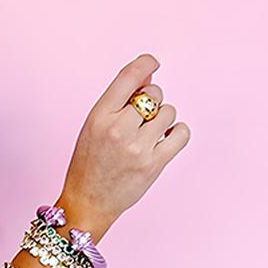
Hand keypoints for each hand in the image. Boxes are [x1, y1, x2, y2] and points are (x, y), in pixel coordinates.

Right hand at [59, 54, 190, 241]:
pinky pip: (181, 133)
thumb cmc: (89, 164)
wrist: (86, 204)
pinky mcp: (153, 164)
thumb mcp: (94, 127)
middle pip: (154, 94)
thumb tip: (148, 74)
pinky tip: (166, 138)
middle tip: (140, 119)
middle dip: (152, 101)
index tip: (153, 63)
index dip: (146, 63)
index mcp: (99, 116)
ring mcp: (137, 148)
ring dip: (163, 119)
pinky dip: (177, 132)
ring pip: (168, 112)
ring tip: (149, 134)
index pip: (129, 76)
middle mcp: (118, 129)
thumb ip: (119, 101)